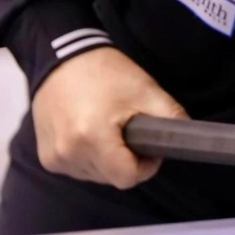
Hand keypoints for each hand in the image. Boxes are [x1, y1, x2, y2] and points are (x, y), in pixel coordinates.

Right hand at [32, 46, 188, 188]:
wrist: (62, 56)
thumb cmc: (105, 71)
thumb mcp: (146, 90)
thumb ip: (171, 118)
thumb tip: (188, 141)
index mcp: (92, 138)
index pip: (127, 178)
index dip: (144, 165)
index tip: (147, 145)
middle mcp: (68, 153)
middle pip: (111, 178)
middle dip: (125, 161)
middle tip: (127, 130)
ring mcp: (54, 157)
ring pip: (95, 176)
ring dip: (106, 160)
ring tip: (106, 127)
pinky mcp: (46, 157)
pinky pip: (78, 169)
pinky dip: (88, 157)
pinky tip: (88, 131)